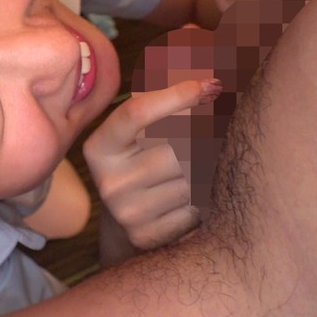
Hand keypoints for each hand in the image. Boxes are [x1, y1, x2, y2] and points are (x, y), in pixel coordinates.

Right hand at [83, 79, 222, 249]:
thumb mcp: (143, 133)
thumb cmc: (146, 162)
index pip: (136, 112)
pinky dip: (205, 202)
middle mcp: (106, 180)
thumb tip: (213, 82)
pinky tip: (196, 200)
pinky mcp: (146, 234)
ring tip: (201, 173)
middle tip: (216, 136)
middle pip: (176, 146)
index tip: (212, 85)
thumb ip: (166, 104)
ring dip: (209, 172)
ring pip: (192, 178)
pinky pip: (195, 209)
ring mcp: (124, 210)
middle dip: (205, 138)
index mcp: (100, 147)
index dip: (176, 94)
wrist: (131, 220)